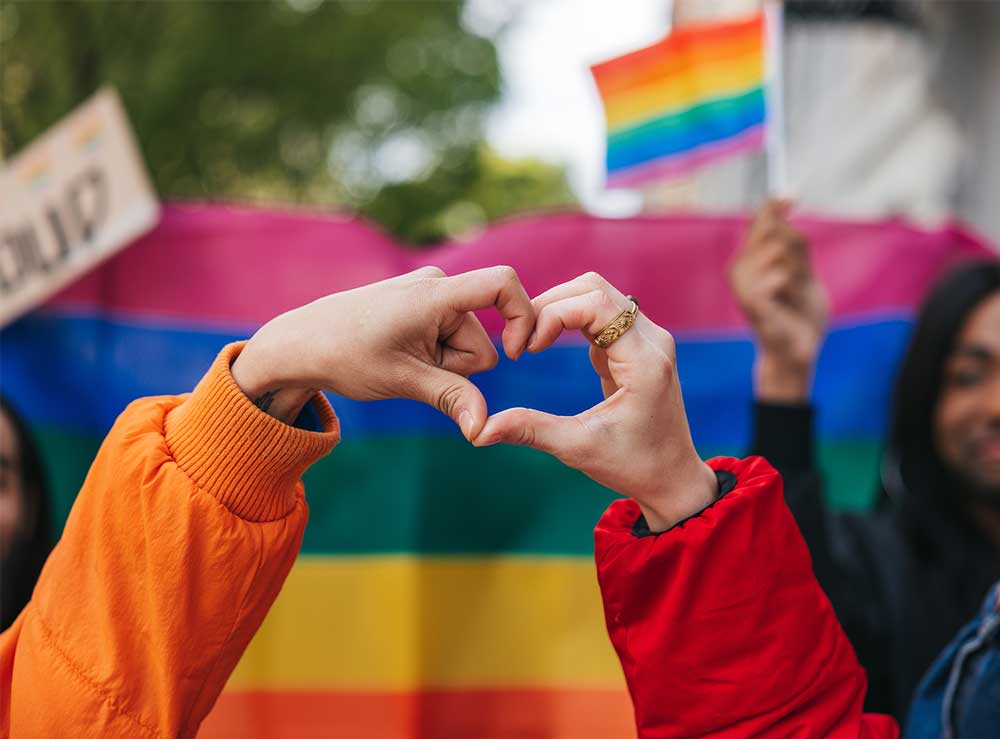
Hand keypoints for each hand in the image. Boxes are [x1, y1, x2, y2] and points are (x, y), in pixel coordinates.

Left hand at [231, 265, 533, 439]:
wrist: (301, 343)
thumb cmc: (345, 357)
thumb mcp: (402, 380)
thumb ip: (451, 399)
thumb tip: (483, 431)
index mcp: (435, 294)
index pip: (502, 284)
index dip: (523, 317)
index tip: (515, 354)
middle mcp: (437, 285)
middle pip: (482, 340)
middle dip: (457, 366)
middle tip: (411, 369)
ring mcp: (429, 293)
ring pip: (465, 343)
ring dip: (442, 364)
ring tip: (400, 361)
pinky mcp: (422, 304)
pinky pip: (448, 336)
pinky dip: (433, 355)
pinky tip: (400, 357)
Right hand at [476, 272, 717, 530]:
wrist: (671, 477)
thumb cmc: (631, 465)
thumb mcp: (576, 448)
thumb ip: (529, 431)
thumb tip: (479, 432)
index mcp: (644, 361)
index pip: (596, 304)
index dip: (553, 315)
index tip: (529, 349)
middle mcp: (652, 340)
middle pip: (594, 289)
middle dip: (550, 305)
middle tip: (522, 341)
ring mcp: (648, 338)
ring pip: (597, 294)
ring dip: (558, 308)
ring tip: (532, 341)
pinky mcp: (637, 343)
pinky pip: (600, 312)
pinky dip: (568, 319)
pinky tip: (547, 345)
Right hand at [730, 200, 828, 402]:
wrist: (799, 350)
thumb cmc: (800, 313)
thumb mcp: (803, 271)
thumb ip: (794, 243)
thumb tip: (784, 204)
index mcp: (750, 259)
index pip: (759, 222)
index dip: (774, 206)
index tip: (792, 196)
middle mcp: (739, 268)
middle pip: (772, 231)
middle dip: (795, 250)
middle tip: (800, 277)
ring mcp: (742, 284)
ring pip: (779, 251)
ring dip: (797, 272)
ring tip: (793, 294)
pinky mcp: (749, 299)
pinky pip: (780, 274)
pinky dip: (791, 286)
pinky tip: (786, 301)